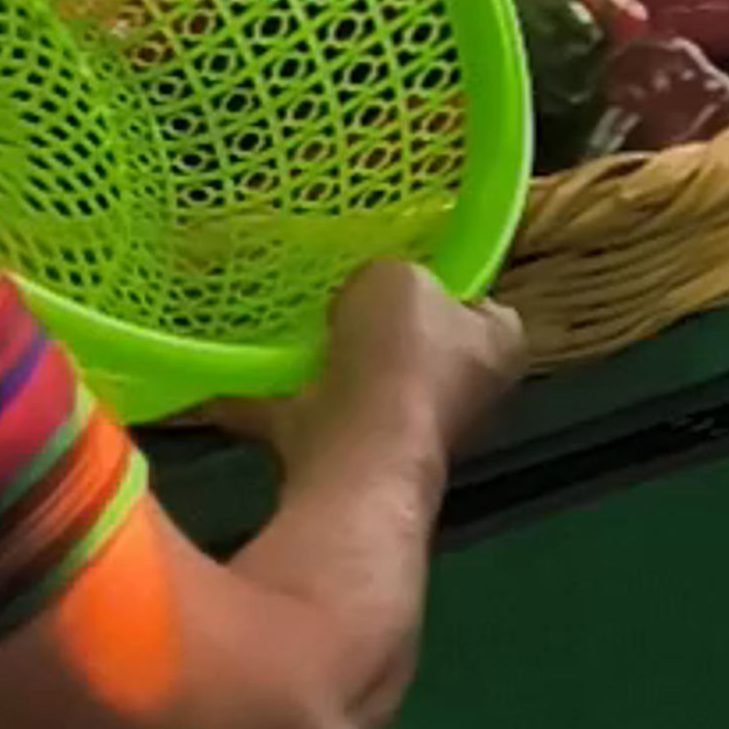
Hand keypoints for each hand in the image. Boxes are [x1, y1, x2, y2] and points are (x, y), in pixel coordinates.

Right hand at [268, 261, 525, 475]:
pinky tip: (230, 379)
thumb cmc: (399, 356)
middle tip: (337, 297)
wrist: (352, 452)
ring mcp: (404, 434)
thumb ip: (387, 279)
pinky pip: (302, 419)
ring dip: (322, 368)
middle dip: (378, 329)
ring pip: (361, 388)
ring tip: (280, 332)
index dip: (445, 283)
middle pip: (419, 348)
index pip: (481, 304)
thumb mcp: (398, 278)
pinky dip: (268, 404)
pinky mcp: (348, 460)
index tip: (403, 268)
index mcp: (497, 346)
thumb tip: (366, 297)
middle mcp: (463, 397)